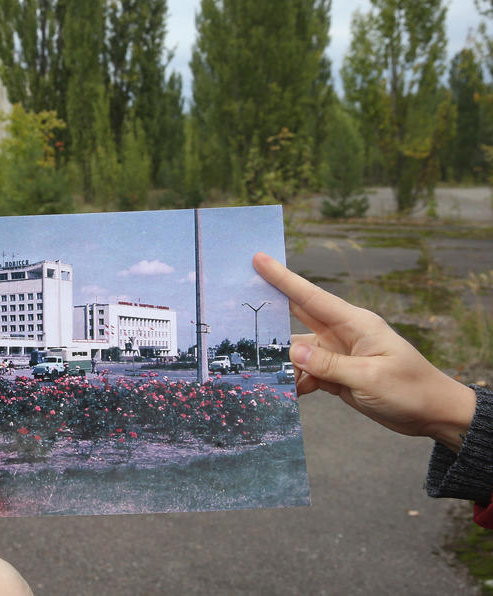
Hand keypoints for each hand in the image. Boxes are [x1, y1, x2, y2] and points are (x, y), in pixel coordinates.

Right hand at [253, 252, 475, 451]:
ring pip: (298, 353)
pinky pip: (307, 372)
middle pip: (298, 317)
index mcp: (355, 324)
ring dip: (284, 364)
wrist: (433, 413)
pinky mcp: (337, 373)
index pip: (311, 297)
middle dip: (271, 309)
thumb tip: (293, 354)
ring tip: (266, 375)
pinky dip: (296, 382)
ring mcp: (338, 353)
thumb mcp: (370, 378)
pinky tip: (288, 394)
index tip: (259, 259)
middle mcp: (342, 334)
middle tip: (238, 301)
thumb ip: (329, 366)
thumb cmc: (410, 390)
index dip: (282, 278)